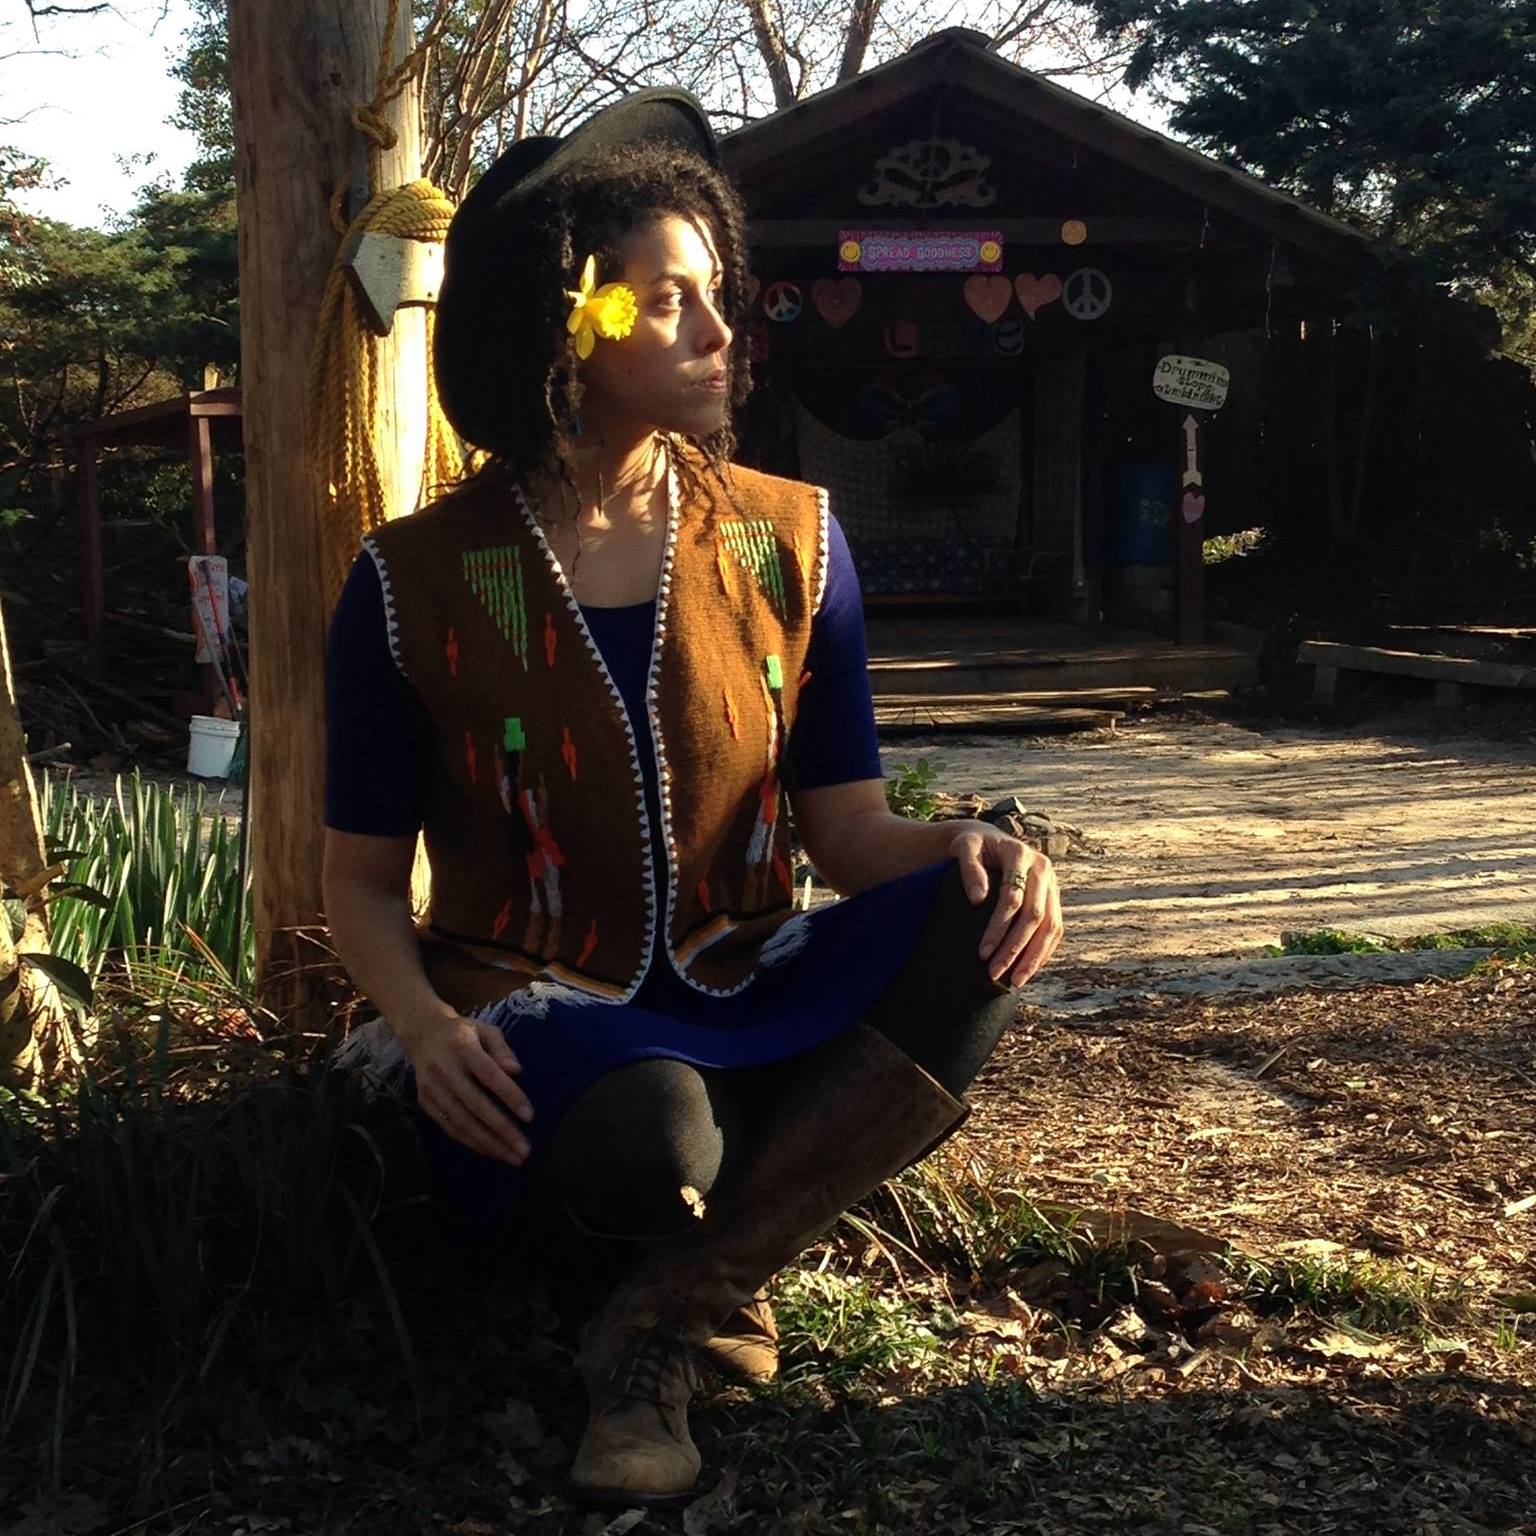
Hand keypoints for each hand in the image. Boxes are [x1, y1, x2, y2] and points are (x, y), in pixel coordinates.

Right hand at [400, 1010, 533, 1165]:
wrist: (422, 1033)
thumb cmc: (463, 1033)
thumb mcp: (486, 1030)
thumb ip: (502, 1049)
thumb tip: (516, 1071)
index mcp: (462, 1047)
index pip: (488, 1075)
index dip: (509, 1095)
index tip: (529, 1116)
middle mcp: (443, 1070)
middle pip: (475, 1105)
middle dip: (502, 1130)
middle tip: (524, 1150)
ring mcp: (431, 1089)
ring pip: (461, 1122)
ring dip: (488, 1143)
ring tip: (512, 1157)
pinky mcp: (425, 1103)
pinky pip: (450, 1127)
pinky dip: (471, 1142)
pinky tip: (490, 1151)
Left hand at [947, 822, 1063, 987]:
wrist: (988, 838)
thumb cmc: (971, 845)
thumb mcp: (964, 848)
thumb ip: (969, 869)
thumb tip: (977, 899)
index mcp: (1020, 855)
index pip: (1013, 898)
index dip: (998, 928)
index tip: (982, 953)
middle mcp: (1042, 868)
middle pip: (1035, 916)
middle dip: (1015, 948)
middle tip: (994, 973)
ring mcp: (1052, 883)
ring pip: (1051, 926)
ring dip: (1034, 957)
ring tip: (1015, 982)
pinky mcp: (1054, 896)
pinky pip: (1055, 928)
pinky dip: (1044, 951)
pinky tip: (1028, 969)